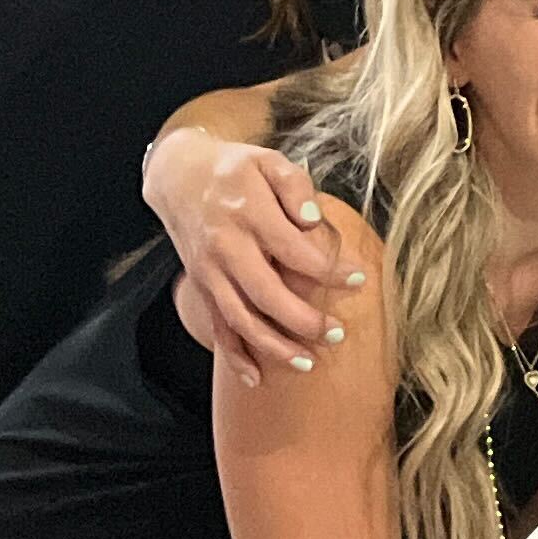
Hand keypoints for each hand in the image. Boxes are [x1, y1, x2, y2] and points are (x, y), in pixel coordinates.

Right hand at [150, 128, 341, 385]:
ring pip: (240, 319)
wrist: (178, 175)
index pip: (294, 249)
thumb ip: (294, 186)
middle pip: (266, 294)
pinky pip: (216, 327)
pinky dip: (234, 356)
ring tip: (308, 364)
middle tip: (338, 333)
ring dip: (273, 346)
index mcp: (247, 213)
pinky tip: (256, 379)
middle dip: (303, 320)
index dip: (328, 269)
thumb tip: (313, 220)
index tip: (359, 280)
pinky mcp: (201, 286)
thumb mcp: (268, 159)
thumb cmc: (235, 168)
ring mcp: (209, 271)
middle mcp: (225, 247)